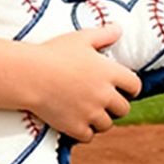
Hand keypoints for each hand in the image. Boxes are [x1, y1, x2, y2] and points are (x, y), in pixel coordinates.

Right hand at [23, 24, 141, 142]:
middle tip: (101, 100)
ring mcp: (91, 114)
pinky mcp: (76, 127)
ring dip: (99, 119)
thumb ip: (104, 34)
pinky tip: (74, 120)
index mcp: (110, 73)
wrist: (29, 75)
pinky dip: (83, 130)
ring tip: (87, 110)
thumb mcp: (80, 38)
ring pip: (106, 124)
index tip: (122, 88)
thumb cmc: (53, 53)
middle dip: (115, 105)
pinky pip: (88, 136)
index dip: (130, 88)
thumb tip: (118, 28)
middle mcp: (105, 95)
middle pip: (123, 109)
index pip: (135, 86)